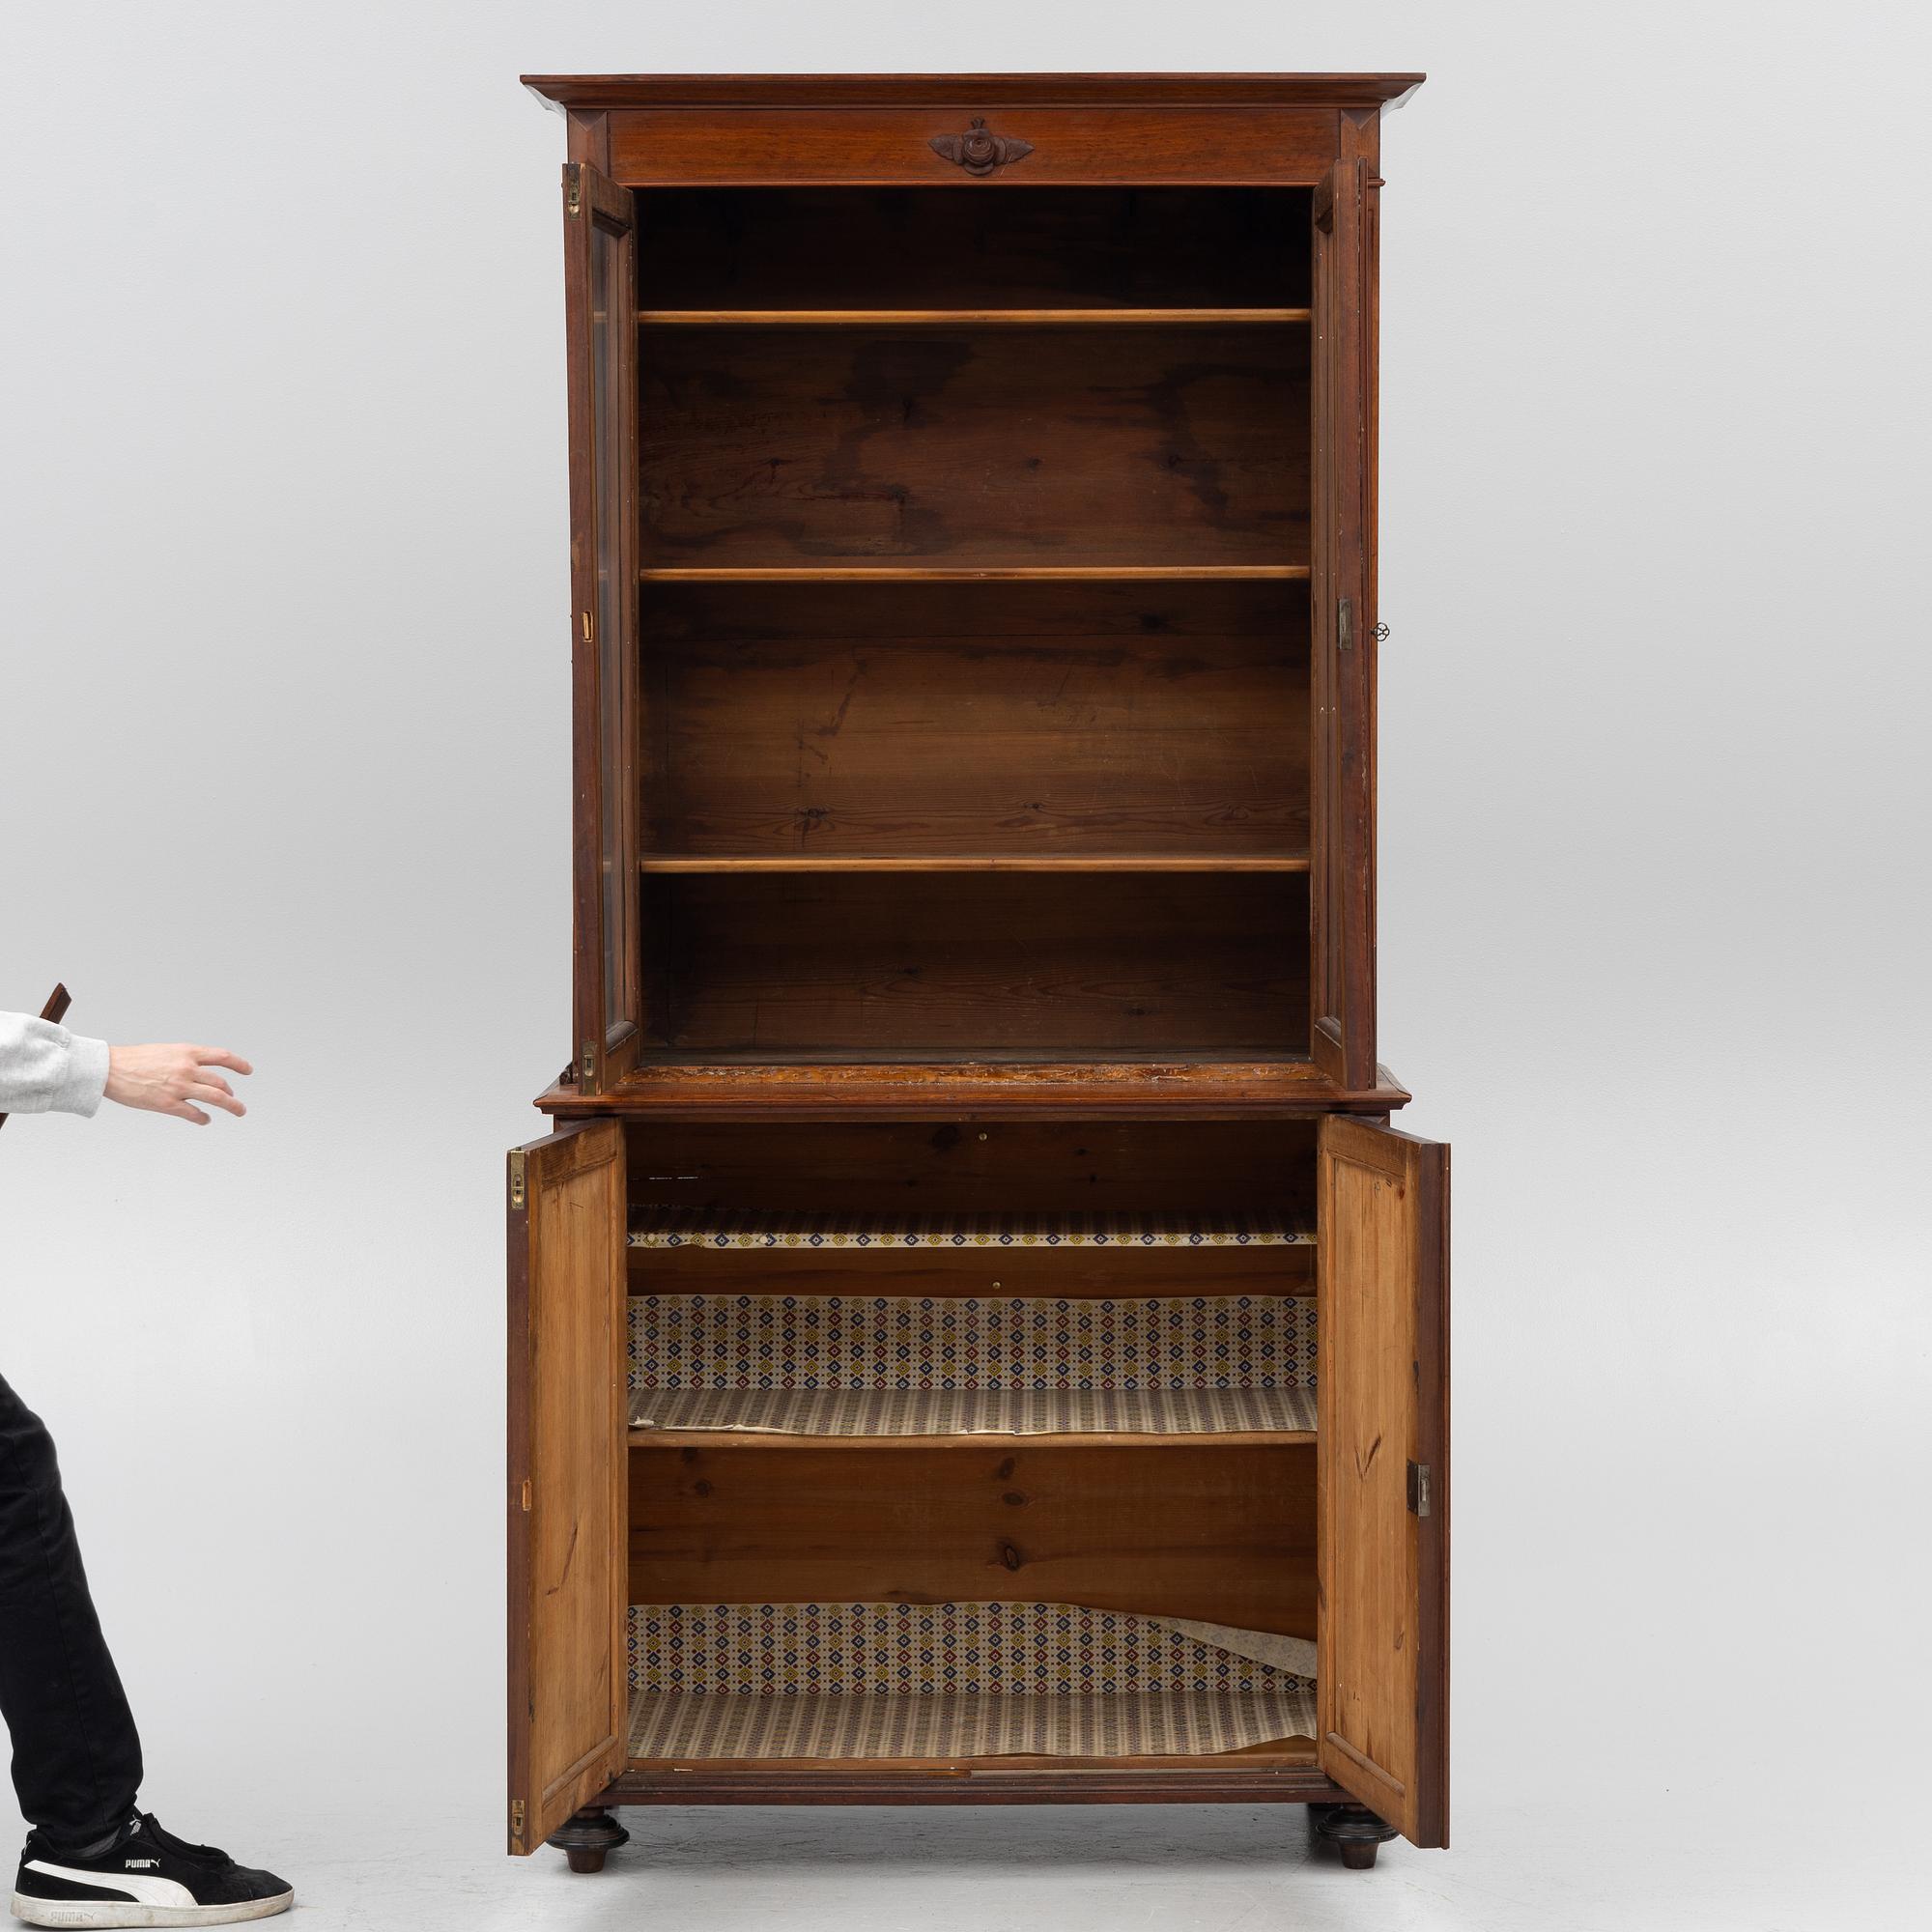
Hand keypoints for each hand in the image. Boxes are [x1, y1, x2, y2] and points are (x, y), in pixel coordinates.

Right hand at [104, 1044, 252, 1124]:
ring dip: (231, 1106)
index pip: (222, 1057)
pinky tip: (205, 1119)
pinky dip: (203, 1118)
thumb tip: (200, 1070)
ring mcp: (179, 1087)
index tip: (248, 1070)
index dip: (239, 1064)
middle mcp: (187, 1069)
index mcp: (187, 1053)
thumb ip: (185, 1059)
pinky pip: (194, 1113)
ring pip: (216, 1098)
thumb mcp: (166, 1051)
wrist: (110, 1068)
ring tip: (238, 1111)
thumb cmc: (135, 1059)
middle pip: (221, 1083)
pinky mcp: (167, 1104)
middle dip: (232, 1094)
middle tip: (237, 1101)